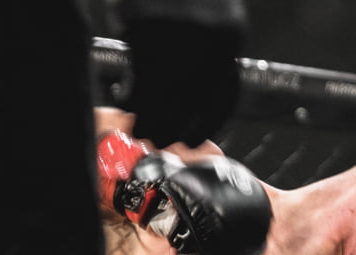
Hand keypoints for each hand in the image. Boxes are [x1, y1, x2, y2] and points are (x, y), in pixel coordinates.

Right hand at [122, 2, 246, 146]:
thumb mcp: (210, 14)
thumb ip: (208, 49)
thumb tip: (193, 97)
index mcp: (230, 35)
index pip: (225, 94)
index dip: (209, 123)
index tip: (194, 139)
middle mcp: (208, 38)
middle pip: (193, 101)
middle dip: (174, 128)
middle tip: (159, 141)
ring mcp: (175, 33)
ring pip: (162, 94)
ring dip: (147, 119)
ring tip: (138, 127)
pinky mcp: (143, 27)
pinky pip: (137, 74)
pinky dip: (130, 96)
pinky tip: (124, 98)